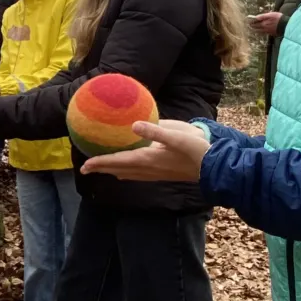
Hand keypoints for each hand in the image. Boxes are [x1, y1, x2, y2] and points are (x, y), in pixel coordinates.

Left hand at [80, 120, 211, 181]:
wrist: (214, 167)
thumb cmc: (197, 149)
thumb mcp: (177, 136)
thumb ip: (155, 131)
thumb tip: (133, 125)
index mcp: (148, 159)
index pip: (119, 161)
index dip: (101, 163)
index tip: (85, 165)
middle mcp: (149, 170)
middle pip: (119, 170)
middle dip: (102, 168)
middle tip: (85, 168)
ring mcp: (155, 174)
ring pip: (128, 174)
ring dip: (113, 171)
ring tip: (101, 168)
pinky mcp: (162, 174)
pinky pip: (137, 175)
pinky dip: (126, 172)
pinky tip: (125, 172)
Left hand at [249, 11, 282, 35]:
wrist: (285, 25)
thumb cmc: (278, 18)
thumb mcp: (271, 14)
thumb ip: (263, 16)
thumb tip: (256, 17)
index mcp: (264, 22)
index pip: (255, 22)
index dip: (251, 21)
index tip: (248, 20)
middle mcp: (264, 27)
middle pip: (256, 27)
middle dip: (252, 26)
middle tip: (249, 25)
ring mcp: (267, 31)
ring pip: (259, 31)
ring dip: (255, 29)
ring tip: (252, 28)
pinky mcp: (270, 33)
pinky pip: (263, 33)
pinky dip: (259, 32)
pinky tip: (259, 31)